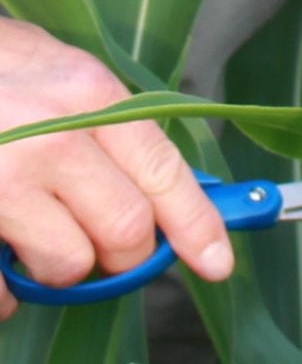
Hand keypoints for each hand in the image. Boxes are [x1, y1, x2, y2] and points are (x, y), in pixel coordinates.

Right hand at [0, 20, 232, 316]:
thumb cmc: (2, 72)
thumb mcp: (68, 79)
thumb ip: (117, 130)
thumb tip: (168, 192)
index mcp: (93, 99)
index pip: (164, 173)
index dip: (198, 225)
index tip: (217, 264)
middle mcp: (54, 141)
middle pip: (126, 230)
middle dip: (125, 253)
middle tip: (105, 242)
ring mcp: (4, 181)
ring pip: (69, 264)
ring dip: (61, 266)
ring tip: (39, 235)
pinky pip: (4, 288)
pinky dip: (8, 290)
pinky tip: (2, 259)